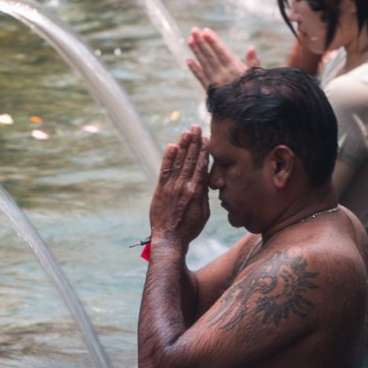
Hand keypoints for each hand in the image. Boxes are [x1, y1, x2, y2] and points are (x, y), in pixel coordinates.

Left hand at [149, 126, 209, 251]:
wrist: (169, 240)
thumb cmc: (189, 229)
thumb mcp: (203, 214)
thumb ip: (203, 196)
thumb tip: (205, 181)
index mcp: (196, 192)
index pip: (201, 167)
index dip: (204, 151)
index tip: (207, 138)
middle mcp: (184, 187)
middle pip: (190, 160)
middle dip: (194, 142)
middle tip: (196, 127)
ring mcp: (171, 188)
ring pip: (178, 162)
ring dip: (182, 146)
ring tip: (186, 132)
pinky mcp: (160, 190)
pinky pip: (164, 170)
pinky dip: (168, 158)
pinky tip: (171, 146)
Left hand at [187, 27, 258, 89]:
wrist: (245, 115)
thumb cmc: (254, 93)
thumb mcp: (256, 77)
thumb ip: (253, 63)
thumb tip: (251, 48)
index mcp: (235, 69)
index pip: (222, 52)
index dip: (213, 42)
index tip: (205, 32)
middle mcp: (223, 75)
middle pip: (210, 56)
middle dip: (202, 43)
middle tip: (193, 30)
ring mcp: (216, 83)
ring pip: (204, 64)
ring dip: (196, 52)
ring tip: (189, 40)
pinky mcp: (211, 91)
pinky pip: (201, 79)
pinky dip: (194, 70)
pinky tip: (188, 61)